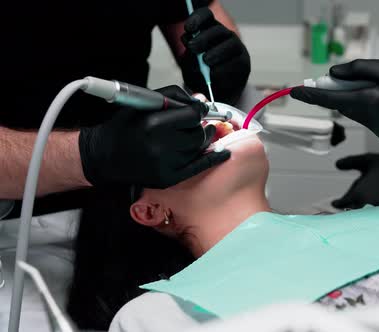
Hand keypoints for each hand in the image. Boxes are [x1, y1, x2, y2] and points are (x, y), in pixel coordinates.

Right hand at [79, 85, 229, 188]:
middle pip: (198, 132)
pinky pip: (198, 166)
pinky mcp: (167, 179)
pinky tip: (223, 152)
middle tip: (192, 123)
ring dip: (199, 139)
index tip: (200, 109)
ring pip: (199, 148)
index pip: (192, 114)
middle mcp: (160, 147)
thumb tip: (201, 100)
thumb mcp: (142, 103)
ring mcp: (165, 165)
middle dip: (197, 126)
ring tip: (192, 135)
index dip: (198, 110)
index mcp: (152, 124)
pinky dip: (212, 158)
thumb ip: (173, 96)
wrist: (103, 157)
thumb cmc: (124, 127)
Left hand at [180, 7, 250, 104]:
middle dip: (204, 38)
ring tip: (206, 62)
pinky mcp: (244, 64)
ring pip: (231, 45)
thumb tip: (191, 47)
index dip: (197, 19)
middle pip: (218, 30)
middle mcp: (225, 36)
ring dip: (217, 53)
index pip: (205, 16)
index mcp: (209, 30)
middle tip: (193, 48)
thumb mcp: (190, 65)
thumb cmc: (201, 75)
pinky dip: (224, 70)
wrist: (216, 94)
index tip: (188, 29)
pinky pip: (237, 64)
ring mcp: (237, 49)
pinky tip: (214, 75)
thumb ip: (189, 57)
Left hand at [290, 59, 378, 138]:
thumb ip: (357, 70)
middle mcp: (371, 121)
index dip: (312, 95)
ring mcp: (378, 129)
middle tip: (339, 76)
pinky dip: (368, 104)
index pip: (331, 99)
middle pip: (343, 103)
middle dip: (338, 89)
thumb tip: (335, 74)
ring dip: (356, 96)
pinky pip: (368, 115)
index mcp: (370, 103)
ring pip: (356, 109)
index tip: (295, 91)